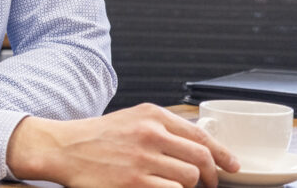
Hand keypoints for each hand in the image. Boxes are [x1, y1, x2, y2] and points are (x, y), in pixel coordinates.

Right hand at [6, 103, 240, 187]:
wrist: (63, 148)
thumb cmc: (96, 137)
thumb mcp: (131, 119)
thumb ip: (162, 128)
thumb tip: (198, 146)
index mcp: (151, 115)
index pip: (201, 134)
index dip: (223, 154)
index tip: (232, 166)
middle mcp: (150, 134)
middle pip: (201, 158)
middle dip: (210, 176)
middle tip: (208, 183)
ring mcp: (142, 160)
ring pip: (189, 178)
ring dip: (186, 186)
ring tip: (172, 184)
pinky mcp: (134, 183)